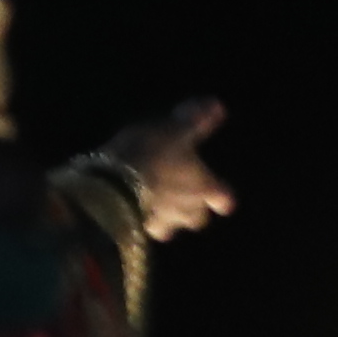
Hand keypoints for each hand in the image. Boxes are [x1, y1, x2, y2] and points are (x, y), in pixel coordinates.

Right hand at [105, 99, 234, 239]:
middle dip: (192, 209)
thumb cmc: (152, 155)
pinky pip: (143, 227)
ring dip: (166, 216)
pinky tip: (130, 207)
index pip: (224, 200)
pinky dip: (141, 218)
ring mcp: (161, 224)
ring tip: (154, 203)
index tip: (219, 195)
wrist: (112, 186)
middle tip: (182, 196)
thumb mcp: (175, 130)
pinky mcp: (135, 230)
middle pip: (198, 218)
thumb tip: (218, 106)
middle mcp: (186, 211)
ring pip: (170, 227)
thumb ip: (197, 121)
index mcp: (203, 188)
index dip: (222, 197)